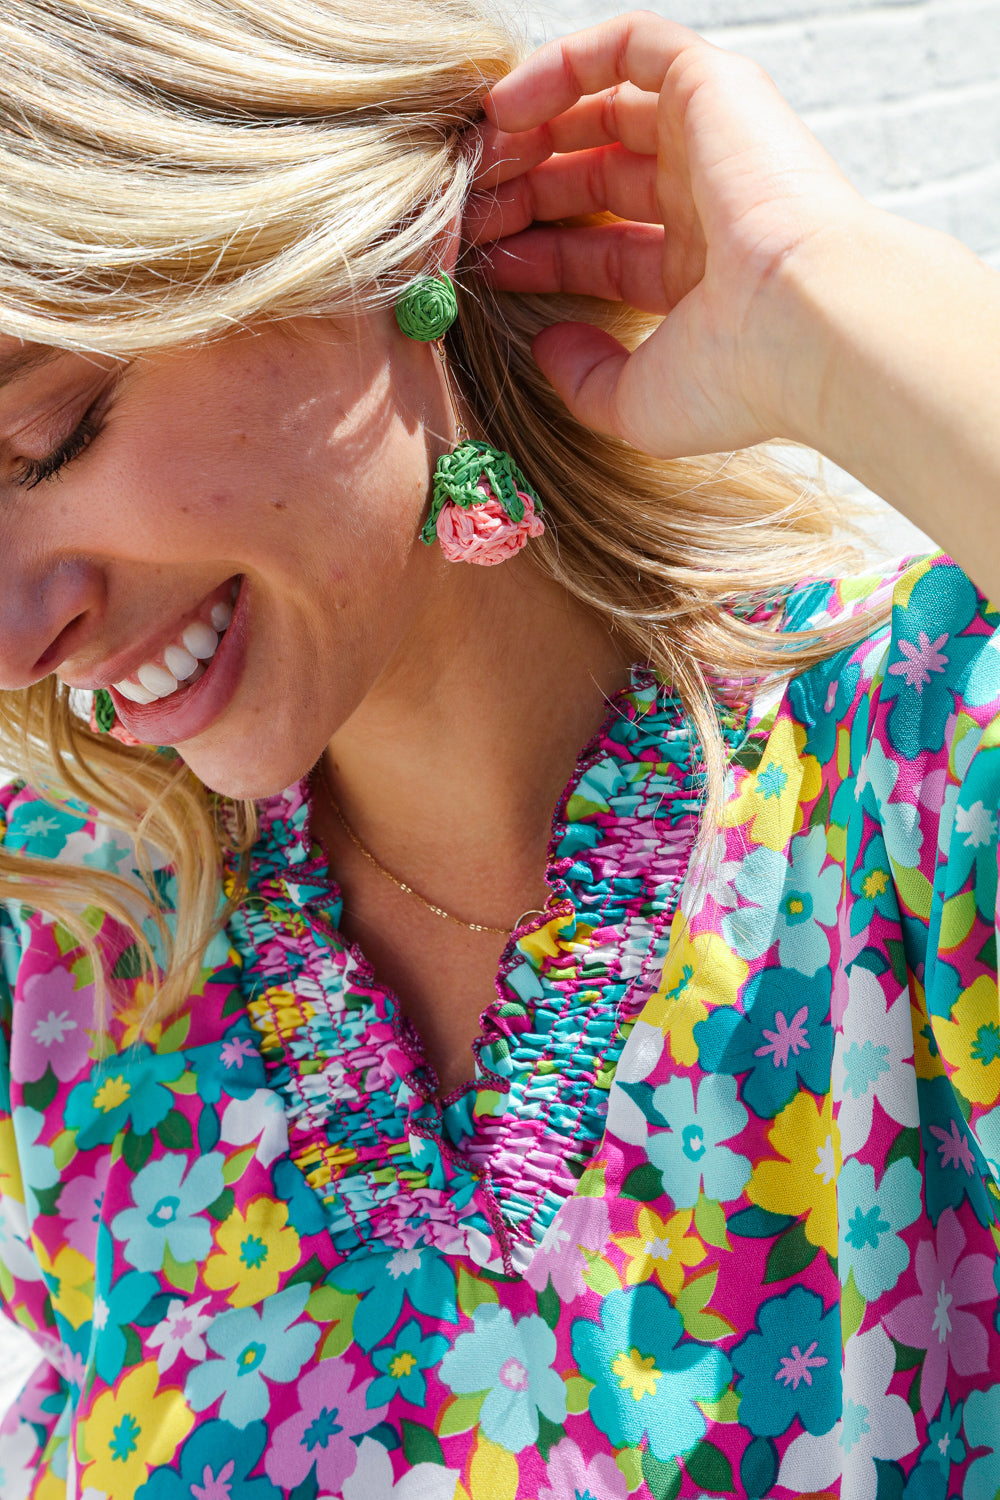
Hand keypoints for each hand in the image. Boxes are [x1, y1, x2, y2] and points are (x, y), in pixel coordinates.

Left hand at [466, 11, 871, 458]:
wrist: (806, 330)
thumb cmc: (739, 380)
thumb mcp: (639, 403)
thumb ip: (586, 378)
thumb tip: (548, 345)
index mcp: (701, 275)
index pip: (602, 250)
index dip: (539, 253)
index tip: (484, 264)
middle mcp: (710, 203)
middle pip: (595, 177)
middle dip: (526, 191)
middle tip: (471, 210)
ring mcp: (715, 142)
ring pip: (606, 109)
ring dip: (535, 130)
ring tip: (480, 158)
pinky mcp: (717, 88)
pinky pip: (630, 46)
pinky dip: (564, 63)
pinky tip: (508, 107)